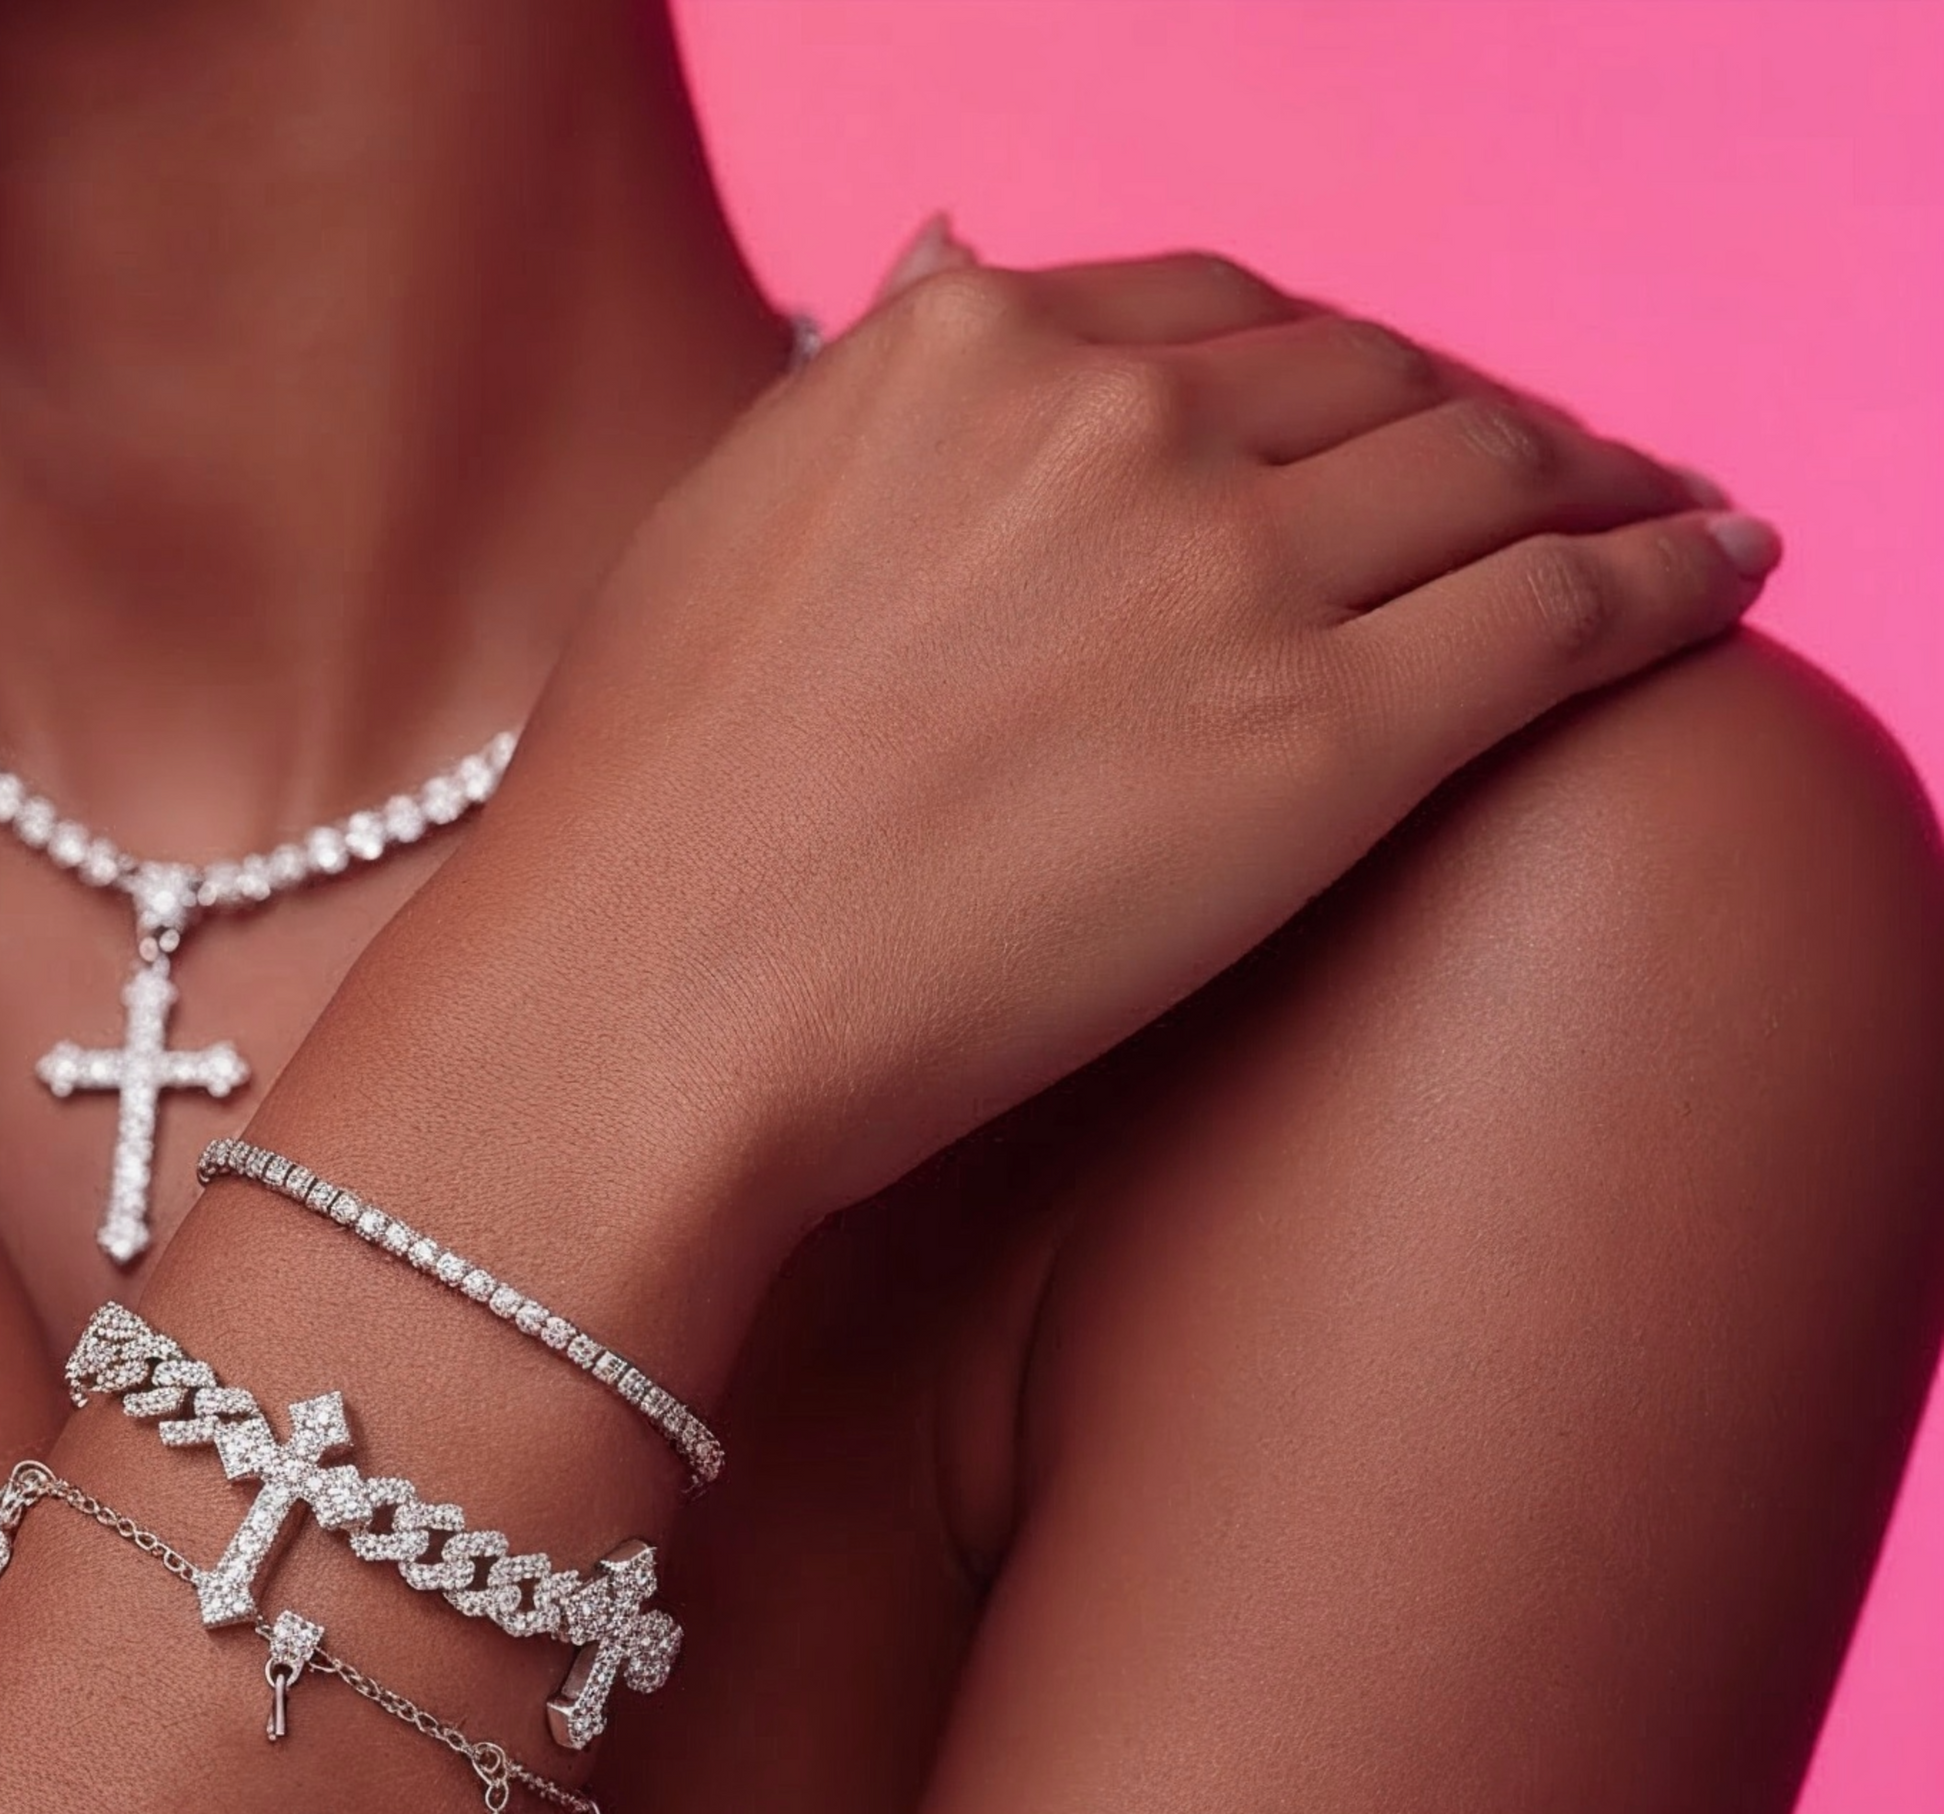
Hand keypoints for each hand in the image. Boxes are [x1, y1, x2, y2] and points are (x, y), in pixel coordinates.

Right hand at [283, 247, 1769, 1303]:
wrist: (649, 999)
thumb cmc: (648, 805)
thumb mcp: (723, 520)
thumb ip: (865, 385)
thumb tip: (948, 252)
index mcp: (960, 352)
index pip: (1209, 307)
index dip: (1315, 357)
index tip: (1364, 408)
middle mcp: (1111, 418)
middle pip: (1370, 373)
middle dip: (1467, 413)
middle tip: (1533, 471)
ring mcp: (1233, 565)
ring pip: (1495, 465)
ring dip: (1603, 475)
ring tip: (1661, 511)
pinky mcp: (1333, 731)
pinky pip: (1568, 606)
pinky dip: (1675, 569)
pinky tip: (1726, 566)